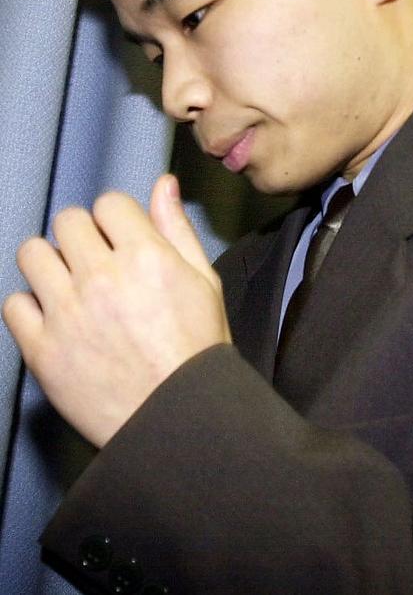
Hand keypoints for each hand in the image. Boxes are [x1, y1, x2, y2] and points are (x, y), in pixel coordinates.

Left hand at [3, 174, 230, 447]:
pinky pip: (15, 304)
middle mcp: (102, 278)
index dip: (116, 219)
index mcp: (146, 257)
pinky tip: (57, 318)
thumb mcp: (202, 281)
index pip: (109, 203)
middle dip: (84, 235)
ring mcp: (68, 314)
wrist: (178, 418)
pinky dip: (32, 307)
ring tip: (71, 285)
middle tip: (97, 262)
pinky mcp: (42, 350)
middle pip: (68, 221)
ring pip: (32, 254)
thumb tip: (163, 183)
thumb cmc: (196, 350)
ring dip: (51, 263)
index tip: (121, 238)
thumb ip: (176, 228)